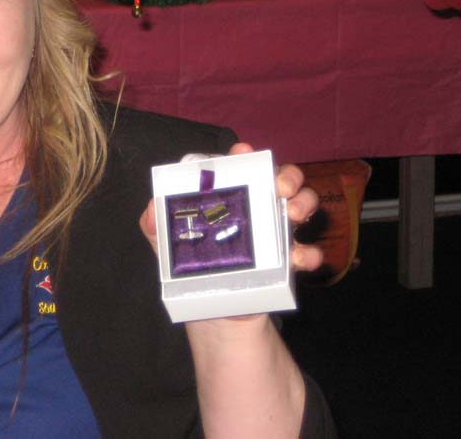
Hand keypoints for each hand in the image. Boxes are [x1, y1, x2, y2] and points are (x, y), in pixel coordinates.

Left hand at [137, 142, 323, 272]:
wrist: (215, 310)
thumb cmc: (193, 265)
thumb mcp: (168, 245)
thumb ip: (155, 226)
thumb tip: (151, 210)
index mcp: (231, 196)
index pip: (240, 165)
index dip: (243, 153)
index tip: (243, 150)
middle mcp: (258, 206)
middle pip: (283, 177)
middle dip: (287, 175)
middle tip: (280, 187)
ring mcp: (277, 231)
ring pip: (304, 203)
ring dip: (305, 203)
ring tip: (293, 214)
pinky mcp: (289, 261)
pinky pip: (309, 251)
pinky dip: (309, 252)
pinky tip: (297, 257)